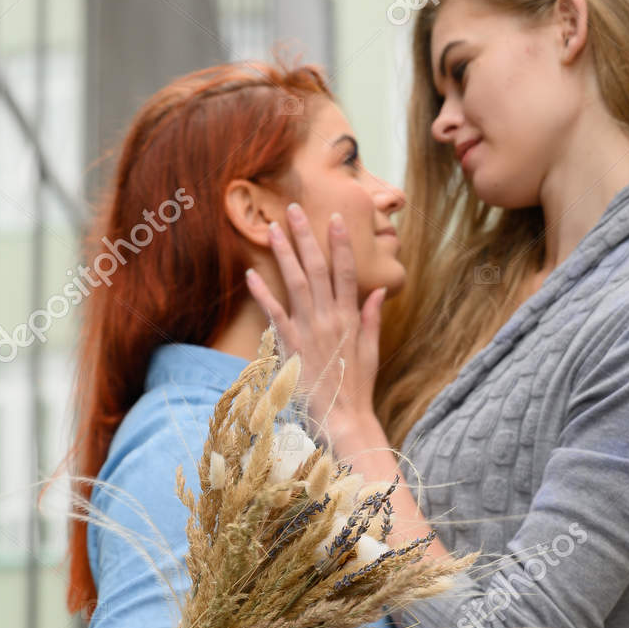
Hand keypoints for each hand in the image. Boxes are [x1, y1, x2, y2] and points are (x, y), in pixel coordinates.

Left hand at [246, 202, 383, 445]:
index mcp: (350, 317)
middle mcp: (330, 317)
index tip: (334, 218)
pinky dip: (262, 293)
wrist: (344, 418)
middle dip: (306, 236)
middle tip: (293, 209)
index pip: (347, 271)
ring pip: (296, 282)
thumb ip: (371, 318)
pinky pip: (274, 314)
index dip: (341, 243)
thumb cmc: (358, 386)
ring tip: (274, 229)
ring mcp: (310, 330)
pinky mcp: (291, 345)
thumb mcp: (371, 350)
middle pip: (318, 268)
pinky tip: (250, 274)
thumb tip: (378, 290)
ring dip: (285, 254)